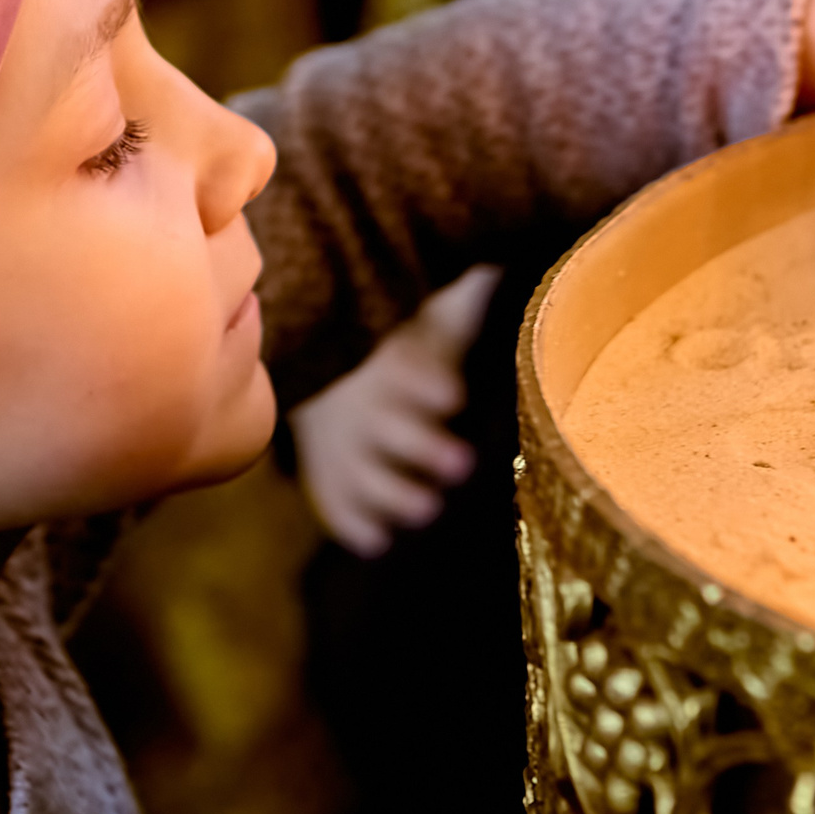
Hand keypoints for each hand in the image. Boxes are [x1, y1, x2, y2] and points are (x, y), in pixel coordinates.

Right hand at [291, 265, 498, 556]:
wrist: (318, 367)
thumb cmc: (398, 346)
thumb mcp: (424, 321)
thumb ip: (458, 309)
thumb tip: (495, 271)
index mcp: (389, 359)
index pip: (404, 368)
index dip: (425, 382)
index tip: (454, 397)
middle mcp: (360, 402)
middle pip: (388, 425)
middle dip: (422, 445)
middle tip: (463, 464)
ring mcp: (340, 442)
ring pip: (361, 469)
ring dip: (392, 492)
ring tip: (427, 511)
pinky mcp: (326, 474)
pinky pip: (331, 499)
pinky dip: (350, 521)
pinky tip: (375, 542)